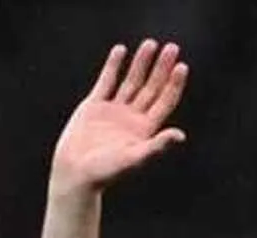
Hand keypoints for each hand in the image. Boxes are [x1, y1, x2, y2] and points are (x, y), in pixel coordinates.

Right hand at [50, 39, 188, 192]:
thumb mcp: (134, 158)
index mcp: (144, 130)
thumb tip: (180, 135)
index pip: (164, 102)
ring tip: (150, 44)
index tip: (181, 66)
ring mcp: (113, 111)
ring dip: (141, 63)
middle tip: (172, 47)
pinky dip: (113, 66)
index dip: (173, 85)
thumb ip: (157, 146)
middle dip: (161, 68)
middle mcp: (131, 118)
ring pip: (131, 82)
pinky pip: (106, 82)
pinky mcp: (94, 106)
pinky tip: (121, 51)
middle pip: (151, 88)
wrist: (75, 173)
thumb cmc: (105, 172)